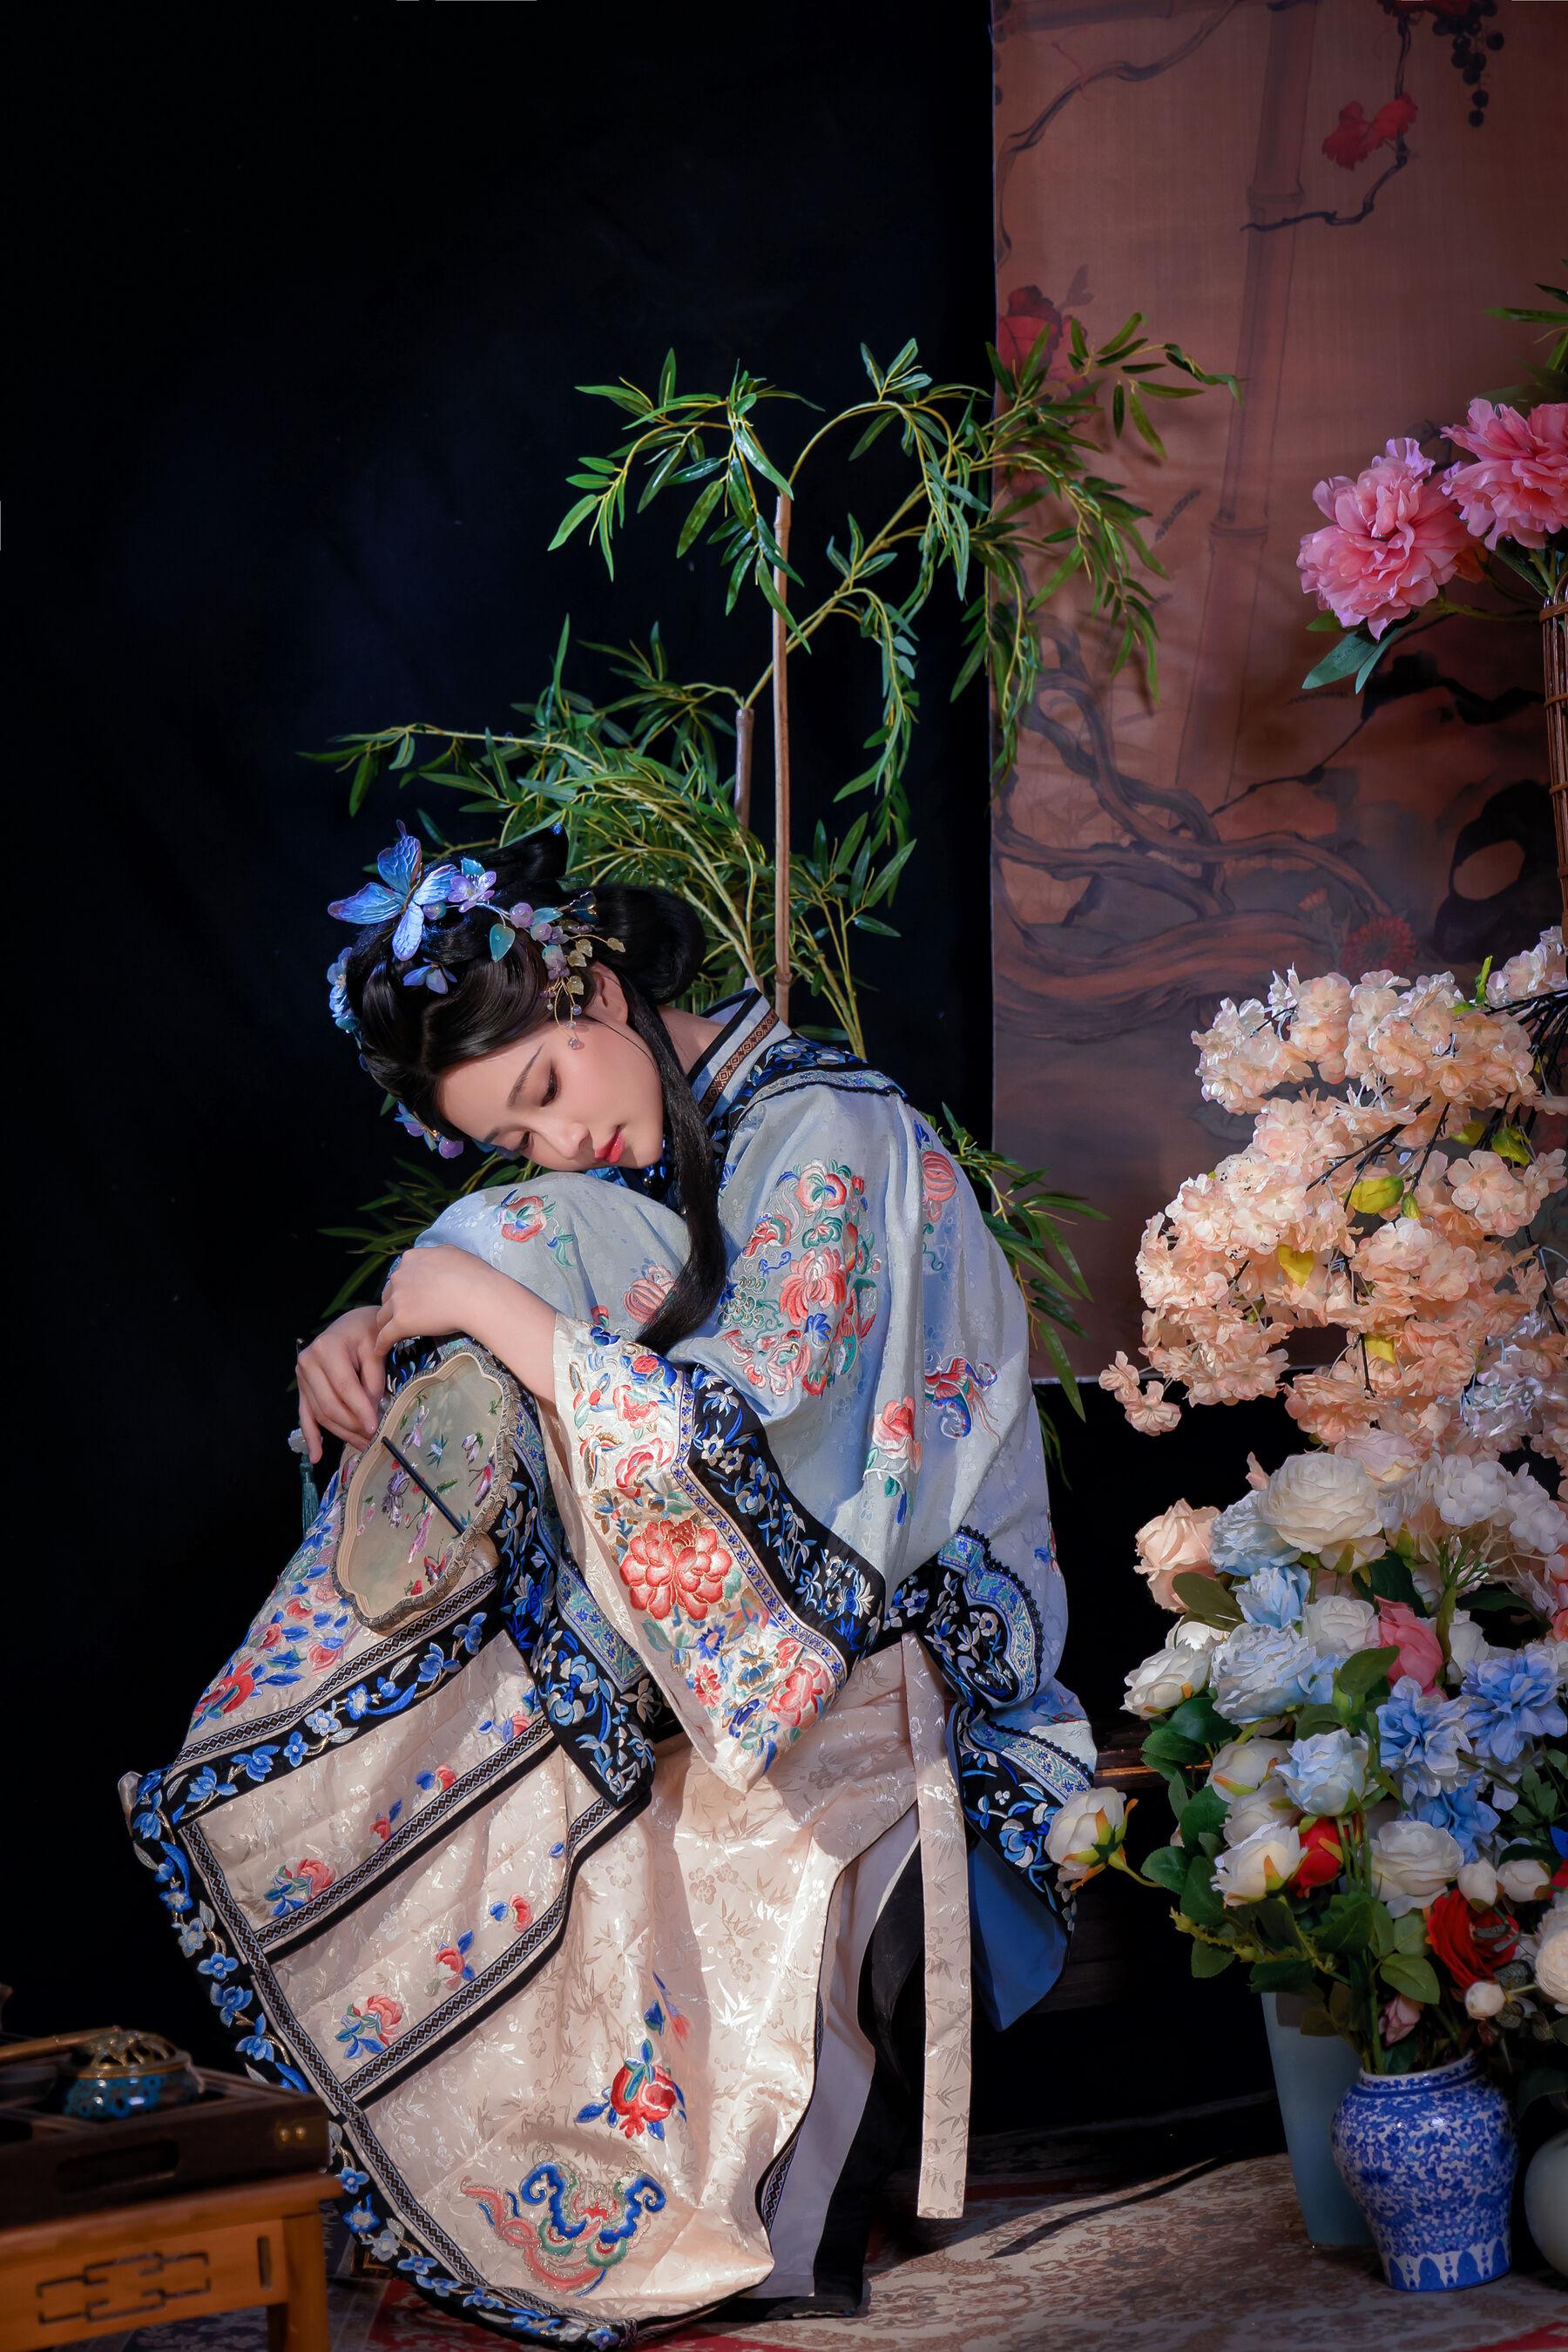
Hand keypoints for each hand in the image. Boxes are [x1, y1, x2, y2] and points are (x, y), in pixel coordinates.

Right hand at [296, 1305, 385, 1462]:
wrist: (351, 1323)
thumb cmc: (367, 1332)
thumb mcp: (376, 1350)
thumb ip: (373, 1382)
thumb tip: (371, 1414)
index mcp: (327, 1349)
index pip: (345, 1387)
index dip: (360, 1410)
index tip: (375, 1427)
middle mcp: (308, 1363)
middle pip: (330, 1404)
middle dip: (352, 1425)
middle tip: (373, 1438)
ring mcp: (302, 1377)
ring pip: (321, 1413)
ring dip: (341, 1433)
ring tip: (362, 1446)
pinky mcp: (302, 1388)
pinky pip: (305, 1415)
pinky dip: (311, 1436)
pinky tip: (316, 1455)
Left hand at [373, 1243, 501, 1362]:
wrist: (478, 1296)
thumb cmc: (473, 1275)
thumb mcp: (452, 1253)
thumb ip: (437, 1256)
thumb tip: (436, 1261)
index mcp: (411, 1259)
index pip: (399, 1276)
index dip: (404, 1288)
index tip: (410, 1297)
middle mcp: (400, 1277)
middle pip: (388, 1295)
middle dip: (393, 1305)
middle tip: (403, 1315)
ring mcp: (399, 1300)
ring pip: (383, 1316)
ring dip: (386, 1324)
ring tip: (389, 1335)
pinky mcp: (402, 1322)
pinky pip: (385, 1336)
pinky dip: (382, 1345)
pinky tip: (381, 1351)